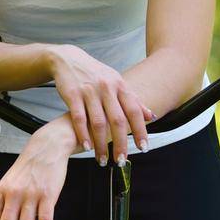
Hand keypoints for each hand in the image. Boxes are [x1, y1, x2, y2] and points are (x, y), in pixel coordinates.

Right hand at [45, 44, 150, 163]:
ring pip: (98, 122)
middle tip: (122, 161)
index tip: (143, 148)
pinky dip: (83, 134)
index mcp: (120, 86)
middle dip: (121, 143)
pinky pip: (79, 118)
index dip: (141, 130)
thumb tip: (152, 116)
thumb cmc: (95, 74)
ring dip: (101, 144)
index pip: (134, 111)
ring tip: (103, 160)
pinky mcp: (72, 94)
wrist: (67, 59)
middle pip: (117, 120)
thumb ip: (133, 100)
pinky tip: (87, 147)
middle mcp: (107, 88)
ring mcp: (89, 91)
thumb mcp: (117, 82)